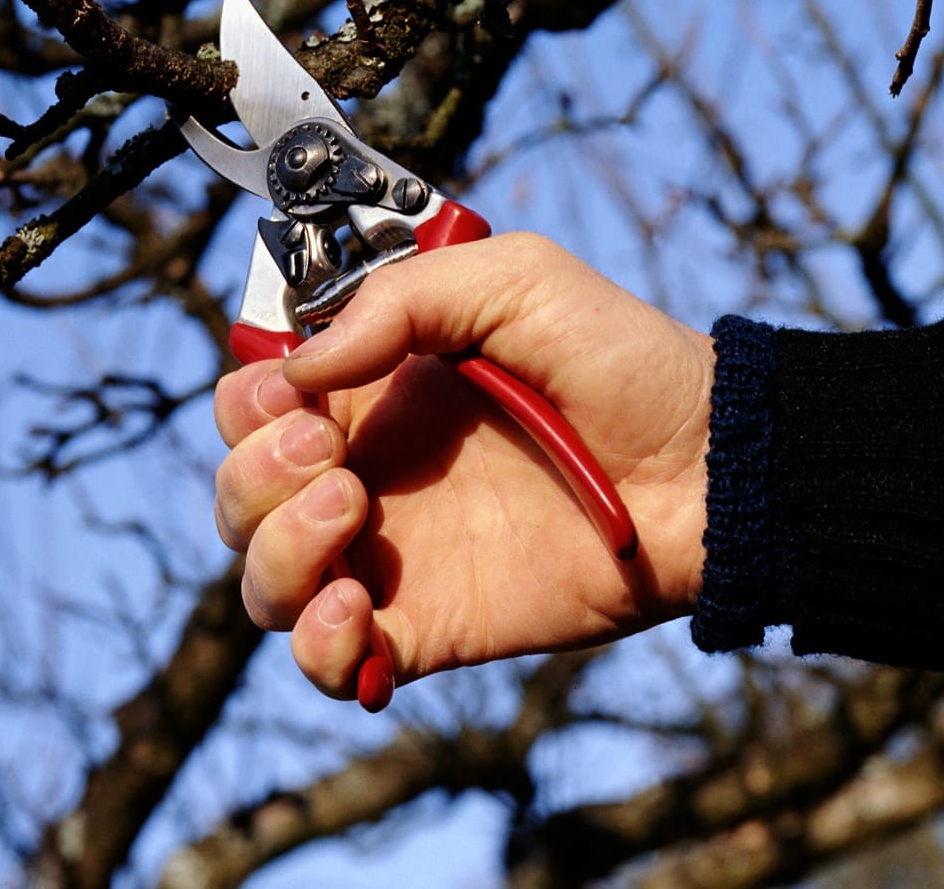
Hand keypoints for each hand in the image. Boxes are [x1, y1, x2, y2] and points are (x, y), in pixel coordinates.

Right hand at [214, 233, 713, 699]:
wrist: (702, 467)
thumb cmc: (619, 361)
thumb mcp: (514, 281)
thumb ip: (399, 302)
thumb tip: (301, 368)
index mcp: (377, 391)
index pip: (257, 404)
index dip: (250, 403)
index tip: (298, 397)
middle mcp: (372, 473)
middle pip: (242, 495)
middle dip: (255, 474)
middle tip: (331, 454)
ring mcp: (396, 554)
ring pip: (266, 582)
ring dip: (275, 550)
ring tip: (350, 508)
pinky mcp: (428, 623)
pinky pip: (332, 663)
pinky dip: (318, 647)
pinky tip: (358, 609)